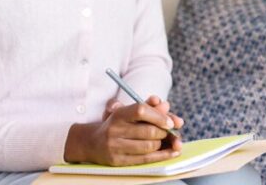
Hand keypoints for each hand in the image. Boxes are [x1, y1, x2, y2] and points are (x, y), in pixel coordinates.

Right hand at [64, 95, 184, 165]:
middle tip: (169, 131)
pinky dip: (162, 155)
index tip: (170, 122)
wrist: (93, 142)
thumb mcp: (128, 111)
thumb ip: (148, 107)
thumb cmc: (117, 124)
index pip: (141, 111)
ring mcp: (115, 147)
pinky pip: (145, 159)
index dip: (159, 116)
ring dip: (162, 143)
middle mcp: (115, 130)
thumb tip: (166, 105)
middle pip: (148, 131)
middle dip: (163, 132)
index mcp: (118, 114)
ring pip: (149, 146)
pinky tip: (172, 152)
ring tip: (163, 140)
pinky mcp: (118, 161)